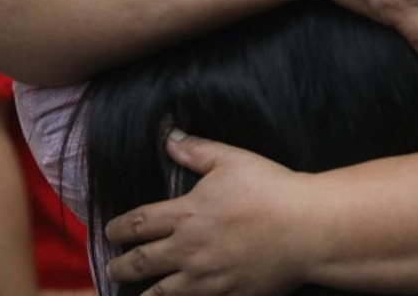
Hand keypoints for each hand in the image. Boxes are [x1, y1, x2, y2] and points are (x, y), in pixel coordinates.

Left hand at [105, 132, 310, 295]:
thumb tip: (169, 137)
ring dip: (143, 294)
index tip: (110, 231)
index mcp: (186, 214)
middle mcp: (189, 250)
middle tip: (113, 268)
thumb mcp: (232, 160)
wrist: (307, 228)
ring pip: (160, 294)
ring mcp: (207, 279)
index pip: (138, 223)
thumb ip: (197, 149)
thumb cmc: (272, 189)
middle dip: (121, 267)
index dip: (119, 228)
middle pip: (140, 264)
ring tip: (136, 294)